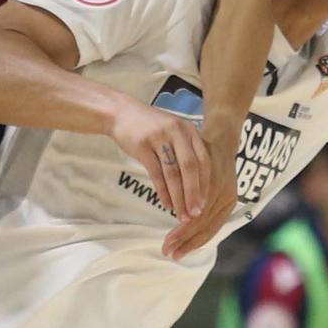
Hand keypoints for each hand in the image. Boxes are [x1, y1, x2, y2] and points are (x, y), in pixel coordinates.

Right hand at [107, 94, 212, 227]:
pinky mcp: (142, 146)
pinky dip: (162, 192)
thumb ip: (187, 149)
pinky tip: (166, 204)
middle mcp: (177, 132)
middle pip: (190, 168)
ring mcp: (159, 138)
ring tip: (181, 214)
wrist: (121, 113)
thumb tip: (200, 181)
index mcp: (189, 130)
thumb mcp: (173, 131)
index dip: (206, 183)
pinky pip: (156, 174)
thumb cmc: (150, 126)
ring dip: (179, 197)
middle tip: (196, 213)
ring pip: (173, 174)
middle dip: (194, 194)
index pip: (203, 160)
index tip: (206, 203)